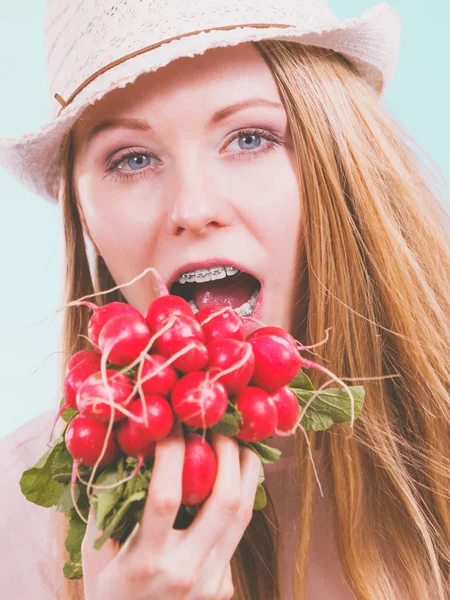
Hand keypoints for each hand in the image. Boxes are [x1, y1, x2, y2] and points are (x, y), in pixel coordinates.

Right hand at [81, 421, 261, 598]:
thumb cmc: (107, 596)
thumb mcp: (97, 554)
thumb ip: (107, 507)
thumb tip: (121, 453)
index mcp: (145, 562)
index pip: (166, 497)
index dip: (172, 454)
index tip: (171, 426)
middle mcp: (185, 572)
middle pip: (225, 502)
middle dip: (228, 455)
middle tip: (222, 427)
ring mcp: (211, 584)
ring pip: (242, 517)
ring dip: (247, 474)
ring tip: (241, 446)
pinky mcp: (224, 589)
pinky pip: (235, 537)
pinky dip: (235, 505)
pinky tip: (230, 485)